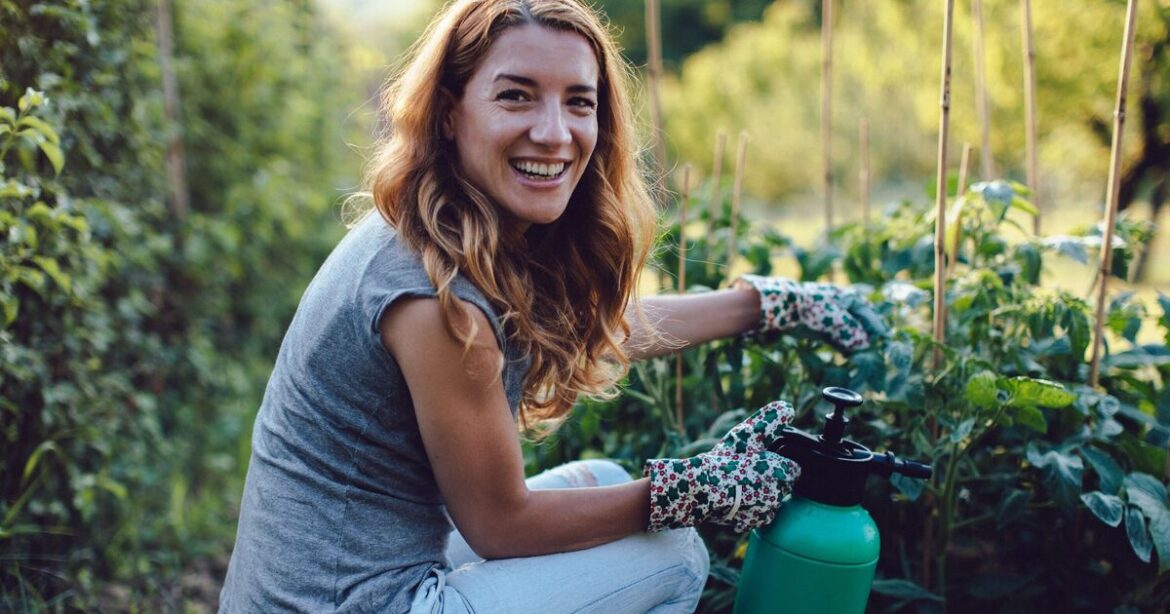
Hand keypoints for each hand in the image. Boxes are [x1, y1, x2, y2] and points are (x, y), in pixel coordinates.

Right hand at [644, 402, 799, 532]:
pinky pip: (756, 515)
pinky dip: (749, 508)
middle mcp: (778, 495)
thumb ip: (771, 420)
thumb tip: (789, 408)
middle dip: (771, 478)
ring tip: (739, 483)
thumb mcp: (748, 433)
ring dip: (760, 493)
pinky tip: (735, 497)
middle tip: (749, 469)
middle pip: (783, 485)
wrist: (699, 488)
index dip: (779, 462)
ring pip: (770, 500)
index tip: (764, 459)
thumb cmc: (725, 458)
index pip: (794, 469)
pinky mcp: (751, 524)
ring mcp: (765, 512)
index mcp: (782, 472)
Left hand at [735, 275, 885, 351]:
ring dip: (854, 343)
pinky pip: (835, 336)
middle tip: (875, 351)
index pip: (867, 313)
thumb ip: (851, 331)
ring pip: (847, 331)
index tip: (886, 339)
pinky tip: (845, 354)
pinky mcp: (817, 326)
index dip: (877, 326)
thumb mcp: (834, 319)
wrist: (782, 307)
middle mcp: (839, 306)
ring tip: (862, 357)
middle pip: (858, 322)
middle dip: (866, 336)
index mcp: (845, 298)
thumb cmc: (810, 308)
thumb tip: (864, 344)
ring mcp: (828, 316)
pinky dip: (842, 344)